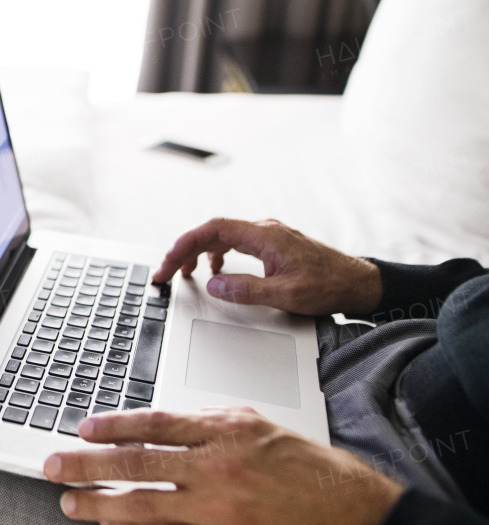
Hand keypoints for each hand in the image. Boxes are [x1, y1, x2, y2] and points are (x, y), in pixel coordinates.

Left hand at [42, 407, 403, 524]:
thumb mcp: (263, 428)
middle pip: (137, 464)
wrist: (359, 523)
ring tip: (68, 502)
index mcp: (229, 430)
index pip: (154, 424)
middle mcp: (218, 468)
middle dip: (86, 465)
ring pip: (142, 506)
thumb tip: (159, 427)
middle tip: (52, 465)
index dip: (113, 427)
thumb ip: (210, 425)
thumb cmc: (313, 471)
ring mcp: (218, 511)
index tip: (83, 428)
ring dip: (98, 504)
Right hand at [152, 217, 381, 315]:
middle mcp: (264, 230)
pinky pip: (235, 243)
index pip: (211, 231)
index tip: (167, 265)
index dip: (183, 246)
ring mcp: (268, 236)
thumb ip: (244, 289)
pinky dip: (216, 255)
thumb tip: (213, 284)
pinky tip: (216, 271)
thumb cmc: (329, 286)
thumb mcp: (284, 294)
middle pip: (211, 231)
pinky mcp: (273, 245)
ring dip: (199, 252)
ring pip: (221, 236)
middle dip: (183, 251)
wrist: (359, 283)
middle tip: (166, 273)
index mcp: (264, 236)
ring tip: (185, 273)